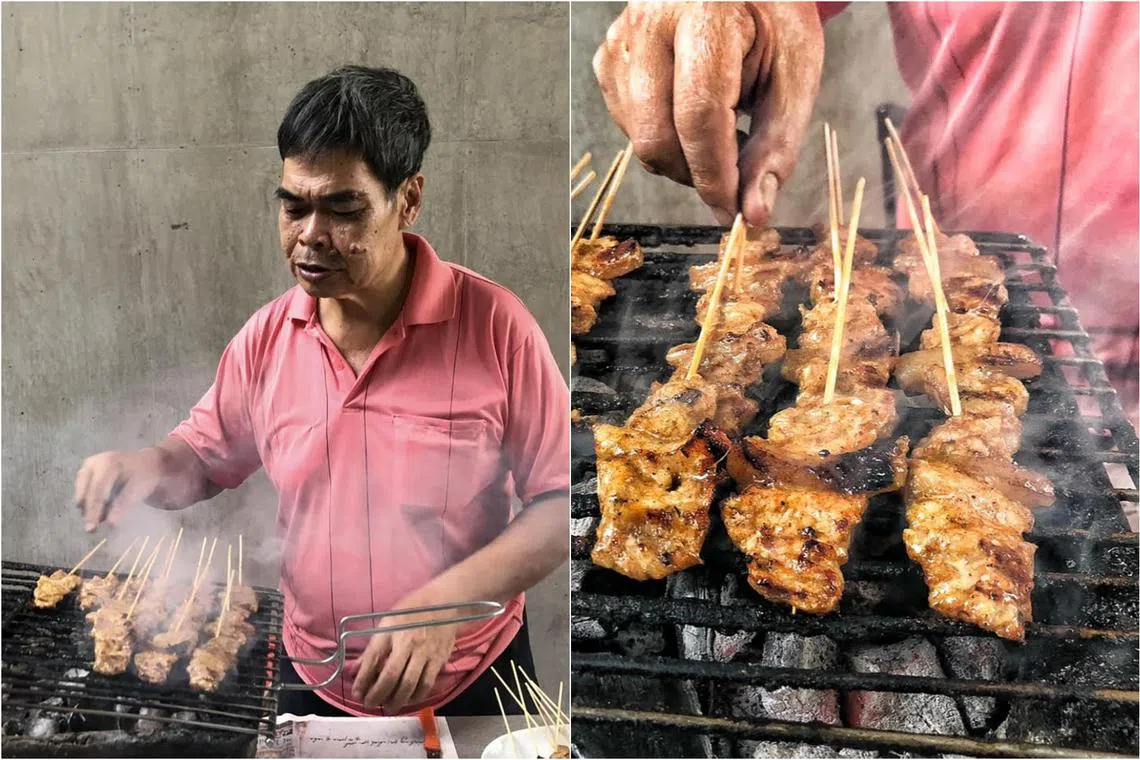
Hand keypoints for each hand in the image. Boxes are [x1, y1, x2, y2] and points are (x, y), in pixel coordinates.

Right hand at [74, 448, 164, 531]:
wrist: (146, 462)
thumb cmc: (145, 475)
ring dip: (88, 507)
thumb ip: (124, 504)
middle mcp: (93, 463)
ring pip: (81, 493)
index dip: (94, 510)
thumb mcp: (138, 488)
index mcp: (107, 463)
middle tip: (91, 529)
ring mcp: (87, 467)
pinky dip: (89, 502)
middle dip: (89, 512)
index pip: (97, 490)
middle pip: (86, 492)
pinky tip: (99, 509)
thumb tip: (110, 524)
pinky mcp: (86, 472)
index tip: (92, 528)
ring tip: (100, 517)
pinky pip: (82, 491)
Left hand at [351, 591, 460, 712]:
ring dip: (397, 700)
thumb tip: (354, 670)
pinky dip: (416, 696)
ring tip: (389, 707)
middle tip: (370, 704)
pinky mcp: (439, 659)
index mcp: (392, 631)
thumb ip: (372, 649)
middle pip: (391, 675)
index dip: (363, 679)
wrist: (445, 602)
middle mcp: (409, 643)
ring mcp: (426, 652)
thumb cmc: (411, 611)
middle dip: (378, 694)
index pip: (373, 659)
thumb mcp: (387, 622)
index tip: (357, 693)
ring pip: (410, 684)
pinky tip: (408, 700)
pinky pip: (427, 684)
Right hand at [593, 2, 823, 225]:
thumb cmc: (774, 19)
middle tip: (732, 180)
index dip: (715, 175)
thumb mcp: (794, 74)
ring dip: (680, 160)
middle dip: (695, 175)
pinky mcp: (610, 55)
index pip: (698, 115)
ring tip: (721, 136)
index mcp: (706, 12)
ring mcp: (624, 38)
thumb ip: (776, 145)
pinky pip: (628, 124)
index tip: (734, 211)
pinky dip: (662, 138)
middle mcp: (653, 20)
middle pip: (657, 135)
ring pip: (639, 138)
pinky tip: (691, 119)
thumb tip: (755, 213)